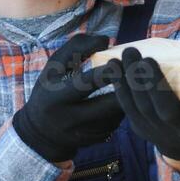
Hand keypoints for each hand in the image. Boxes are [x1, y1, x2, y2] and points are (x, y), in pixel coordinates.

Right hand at [12, 34, 122, 164]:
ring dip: (127, 98)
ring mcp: (85, 133)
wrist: (41, 133)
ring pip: (116, 115)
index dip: (105, 74)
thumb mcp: (53, 68)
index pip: (84, 85)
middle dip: (125, 88)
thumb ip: (75, 48)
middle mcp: (70, 119)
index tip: (120, 62)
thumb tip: (106, 40)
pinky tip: (123, 99)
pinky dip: (122, 109)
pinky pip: (117, 122)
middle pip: (107, 105)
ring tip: (131, 83)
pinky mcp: (97, 140)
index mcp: (56, 97)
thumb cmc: (49, 91)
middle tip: (138, 73)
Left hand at [104, 46, 179, 163]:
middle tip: (143, 57)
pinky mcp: (140, 128)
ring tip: (126, 54)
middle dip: (151, 83)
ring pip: (142, 107)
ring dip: (131, 80)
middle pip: (165, 111)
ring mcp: (158, 132)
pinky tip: (115, 67)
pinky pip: (128, 107)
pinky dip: (120, 86)